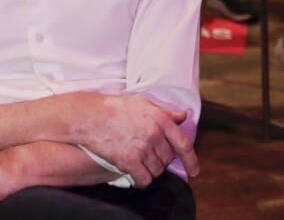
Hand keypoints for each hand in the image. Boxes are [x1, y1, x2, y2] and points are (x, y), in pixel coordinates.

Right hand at [67, 94, 198, 186]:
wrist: (89, 116)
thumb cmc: (115, 108)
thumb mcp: (143, 103)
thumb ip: (165, 112)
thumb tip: (183, 116)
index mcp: (160, 119)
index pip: (184, 144)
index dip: (192, 160)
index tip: (194, 171)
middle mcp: (154, 133)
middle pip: (168, 159)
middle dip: (161, 160)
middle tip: (148, 155)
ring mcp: (142, 147)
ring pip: (157, 170)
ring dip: (150, 170)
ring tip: (138, 161)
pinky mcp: (129, 160)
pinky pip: (144, 179)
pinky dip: (141, 180)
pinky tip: (135, 174)